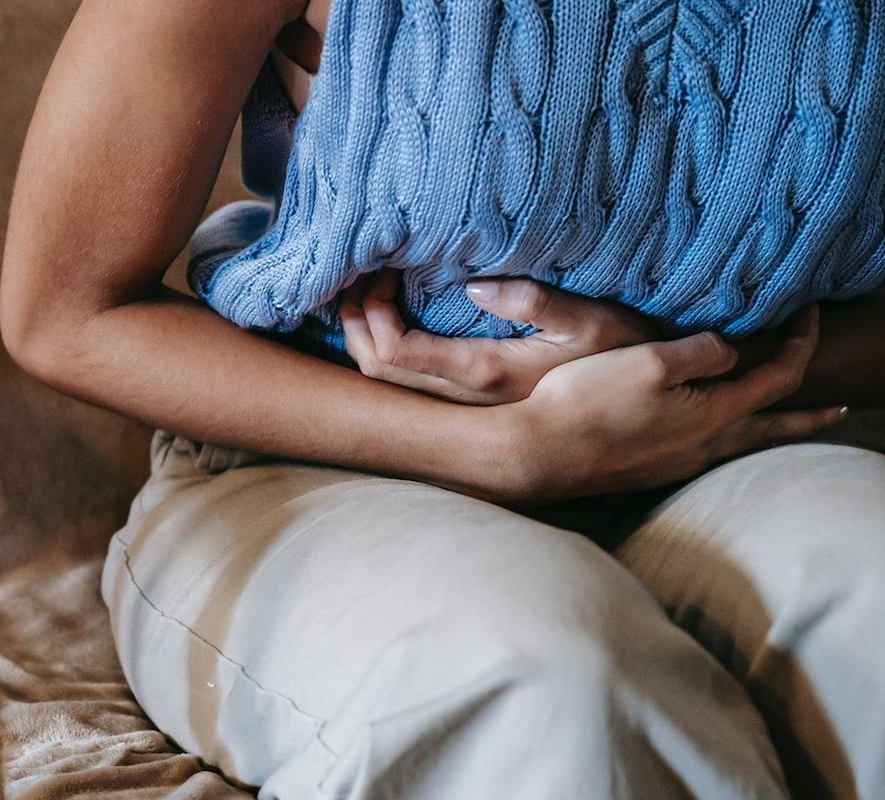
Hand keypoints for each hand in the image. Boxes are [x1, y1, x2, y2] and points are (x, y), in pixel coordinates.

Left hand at [339, 269, 660, 404]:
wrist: (643, 406)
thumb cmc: (623, 354)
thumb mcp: (593, 320)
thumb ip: (537, 303)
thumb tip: (475, 287)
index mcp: (485, 374)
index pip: (396, 354)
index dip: (371, 314)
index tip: (382, 270)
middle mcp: (465, 399)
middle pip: (376, 370)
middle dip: (355, 321)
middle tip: (360, 273)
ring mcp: (465, 404)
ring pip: (386, 382)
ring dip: (364, 335)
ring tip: (367, 290)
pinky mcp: (471, 401)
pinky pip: (406, 382)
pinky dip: (383, 347)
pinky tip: (390, 317)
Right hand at [502, 305, 845, 501]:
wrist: (538, 453)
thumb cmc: (588, 403)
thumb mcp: (649, 360)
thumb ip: (700, 351)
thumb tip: (728, 350)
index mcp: (712, 415)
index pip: (778, 377)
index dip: (801, 342)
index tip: (810, 312)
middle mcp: (703, 446)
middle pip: (773, 429)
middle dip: (808, 416)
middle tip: (840, 409)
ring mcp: (675, 463)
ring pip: (740, 444)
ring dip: (769, 428)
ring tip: (781, 422)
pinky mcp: (648, 469)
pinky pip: (707, 451)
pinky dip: (729, 437)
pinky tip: (710, 433)